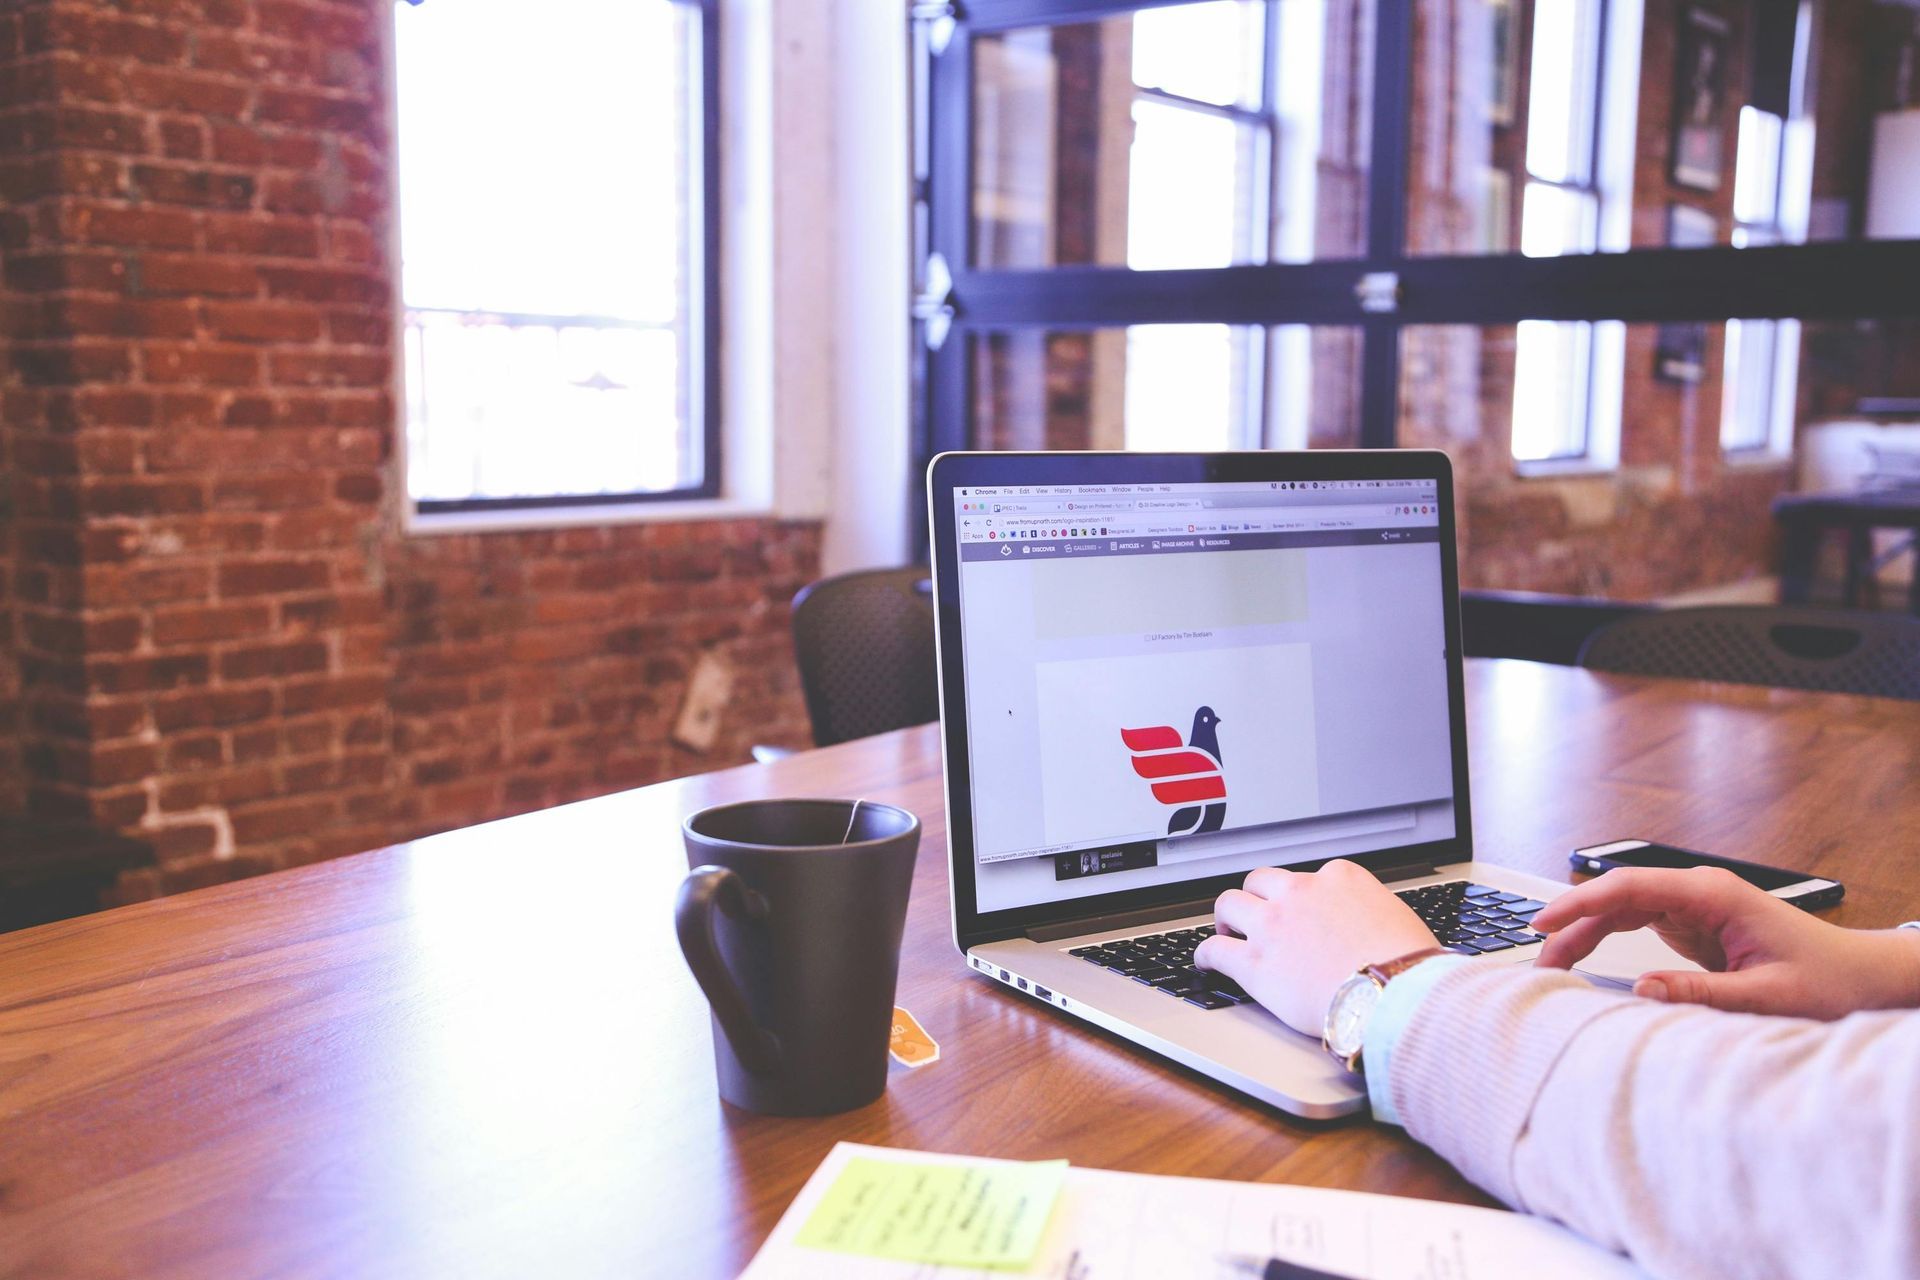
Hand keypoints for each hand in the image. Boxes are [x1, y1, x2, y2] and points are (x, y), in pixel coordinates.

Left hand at [1193, 860, 1438, 1034]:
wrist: (1395, 993)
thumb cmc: (1407, 964)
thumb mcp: (1396, 918)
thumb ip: (1371, 912)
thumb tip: (1371, 927)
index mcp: (1338, 878)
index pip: (1307, 878)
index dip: (1301, 898)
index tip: (1299, 912)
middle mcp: (1300, 893)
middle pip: (1261, 881)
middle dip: (1257, 897)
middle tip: (1256, 915)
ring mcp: (1273, 925)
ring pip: (1230, 904)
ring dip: (1226, 917)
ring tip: (1226, 930)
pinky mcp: (1254, 963)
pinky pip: (1214, 949)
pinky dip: (1206, 955)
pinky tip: (1206, 963)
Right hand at [1533, 866, 1919, 1019]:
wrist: (1862, 976)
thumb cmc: (1827, 980)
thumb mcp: (1766, 996)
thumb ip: (1701, 992)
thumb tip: (1642, 990)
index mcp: (1713, 894)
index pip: (1628, 888)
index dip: (1578, 903)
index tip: (1542, 923)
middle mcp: (1698, 892)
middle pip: (1616, 898)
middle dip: (1572, 925)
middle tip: (1539, 961)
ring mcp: (1693, 906)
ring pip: (1621, 911)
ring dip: (1585, 934)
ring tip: (1553, 965)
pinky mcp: (1692, 925)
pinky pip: (1636, 925)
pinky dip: (1606, 941)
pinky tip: (1584, 960)